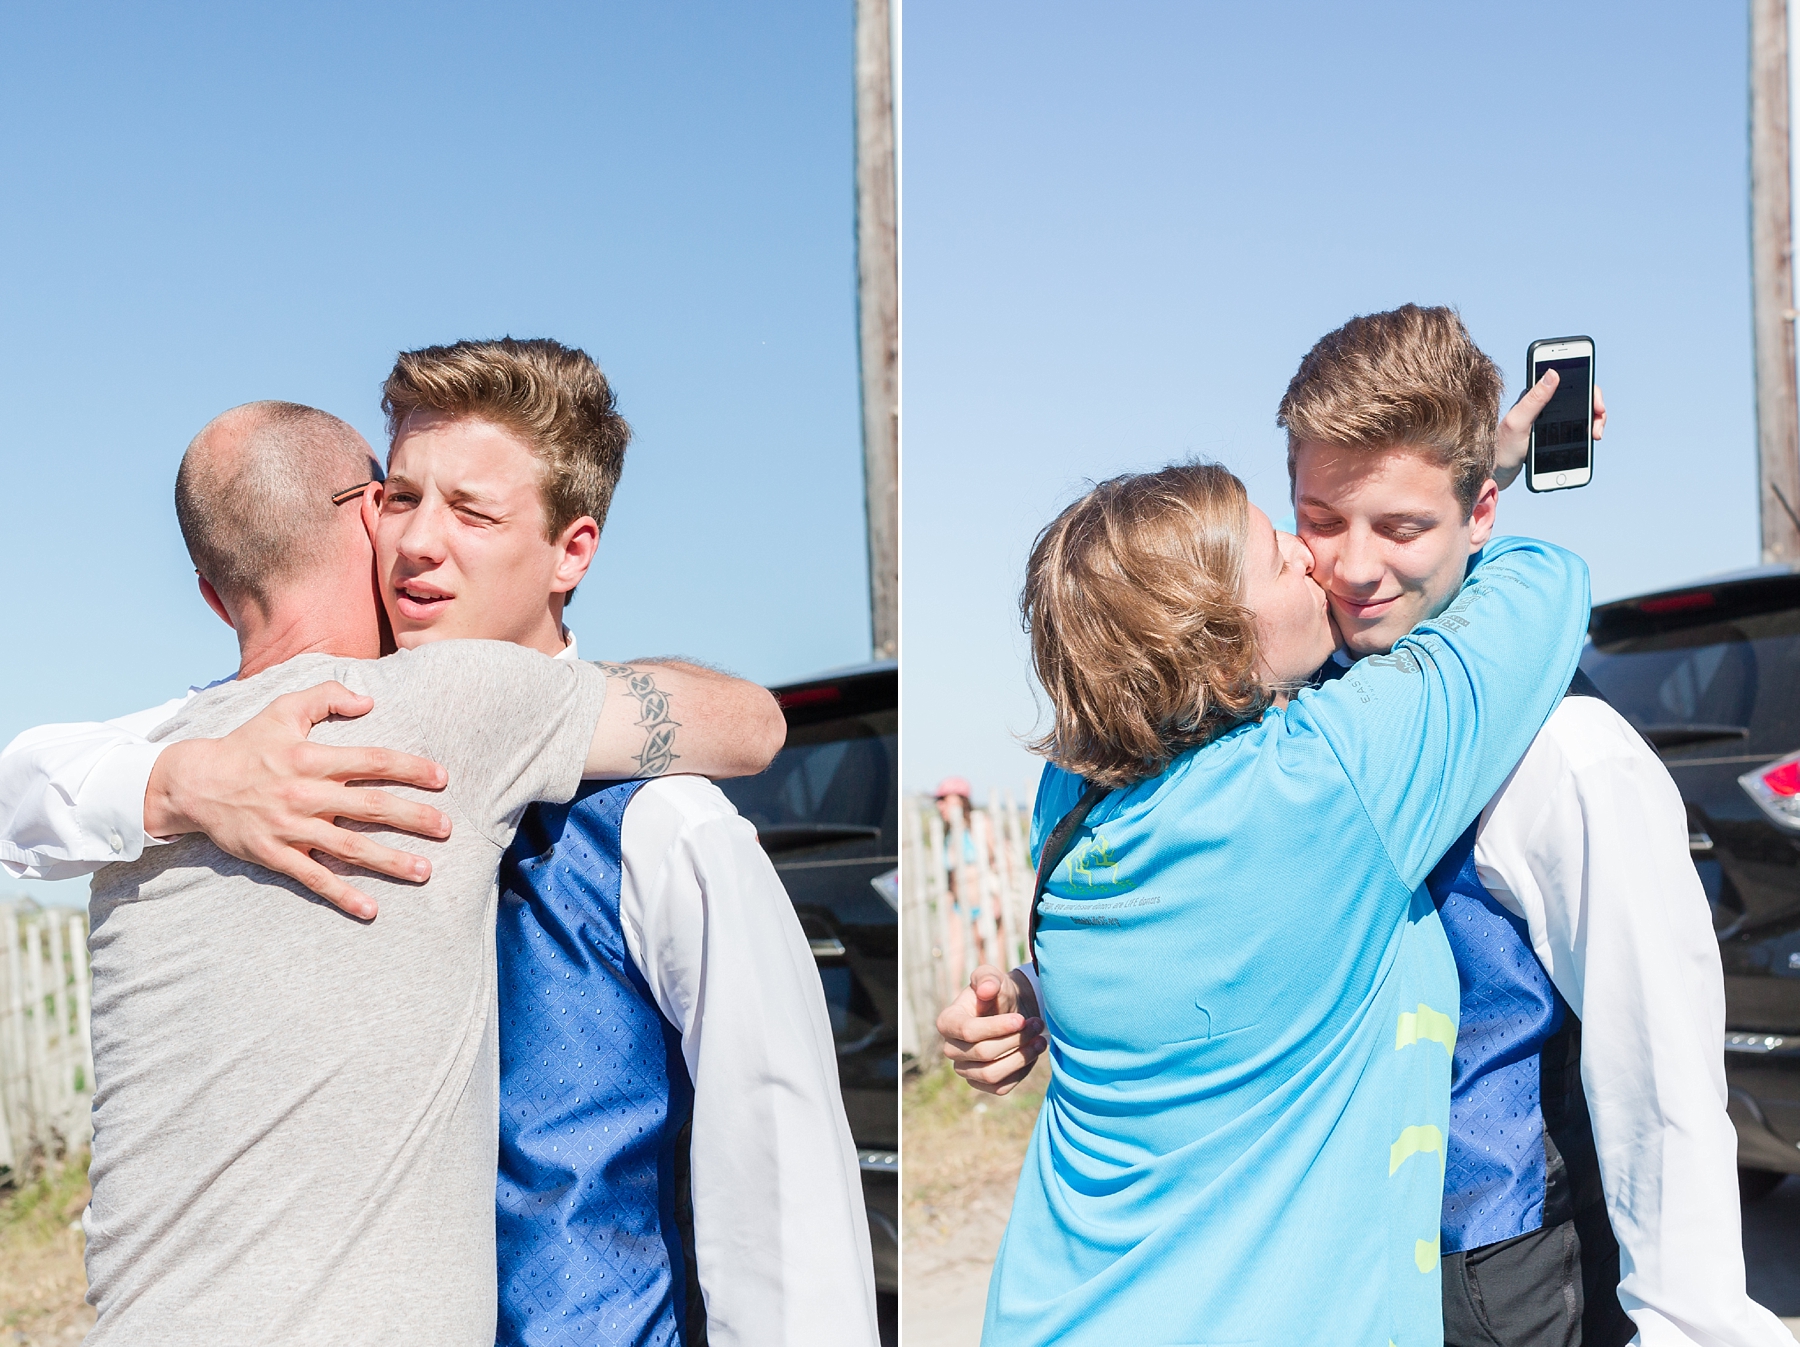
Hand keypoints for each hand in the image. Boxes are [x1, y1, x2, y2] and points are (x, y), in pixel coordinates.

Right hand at [144, 682, 449, 919]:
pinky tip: (371, 909)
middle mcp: (307, 794)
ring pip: (350, 847)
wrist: (193, 784)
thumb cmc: (246, 745)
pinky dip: (343, 894)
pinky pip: (314, 878)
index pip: (373, 762)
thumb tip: (368, 700)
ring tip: (425, 872)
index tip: (442, 779)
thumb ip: (325, 696)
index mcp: (312, 758)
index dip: (410, 769)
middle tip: (447, 829)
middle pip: (371, 806)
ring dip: (390, 861)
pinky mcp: (275, 855)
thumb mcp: (282, 709)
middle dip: (413, 818)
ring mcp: (292, 828)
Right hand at [936, 964, 1046, 1094]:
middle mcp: (951, 1049)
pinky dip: (1021, 1072)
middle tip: (1037, 1024)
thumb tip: (986, 989)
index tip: (1021, 1019)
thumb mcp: (993, 978)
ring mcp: (964, 1069)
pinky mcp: (981, 1084)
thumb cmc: (998, 993)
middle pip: (983, 1053)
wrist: (1011, 1011)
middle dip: (1015, 1039)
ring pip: (991, 1075)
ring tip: (1040, 1040)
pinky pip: (1000, 1087)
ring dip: (1021, 1058)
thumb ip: (988, 978)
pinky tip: (1032, 1053)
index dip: (997, 1027)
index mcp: (948, 1022)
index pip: (968, 1031)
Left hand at [1494, 370, 1606, 489]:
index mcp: (1534, 396)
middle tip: (1597, 427)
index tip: (1597, 405)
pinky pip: (1573, 428)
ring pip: (1579, 412)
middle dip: (1595, 407)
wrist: (1493, 473)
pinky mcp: (1549, 434)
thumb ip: (1534, 399)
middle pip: (1579, 396)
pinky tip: (1588, 441)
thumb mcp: (1518, 422)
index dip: (1588, 387)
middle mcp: (1542, 404)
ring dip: (1594, 420)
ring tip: (1595, 436)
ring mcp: (1547, 419)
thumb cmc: (1500, 448)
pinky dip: (1585, 432)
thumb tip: (1553, 372)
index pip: (1568, 380)